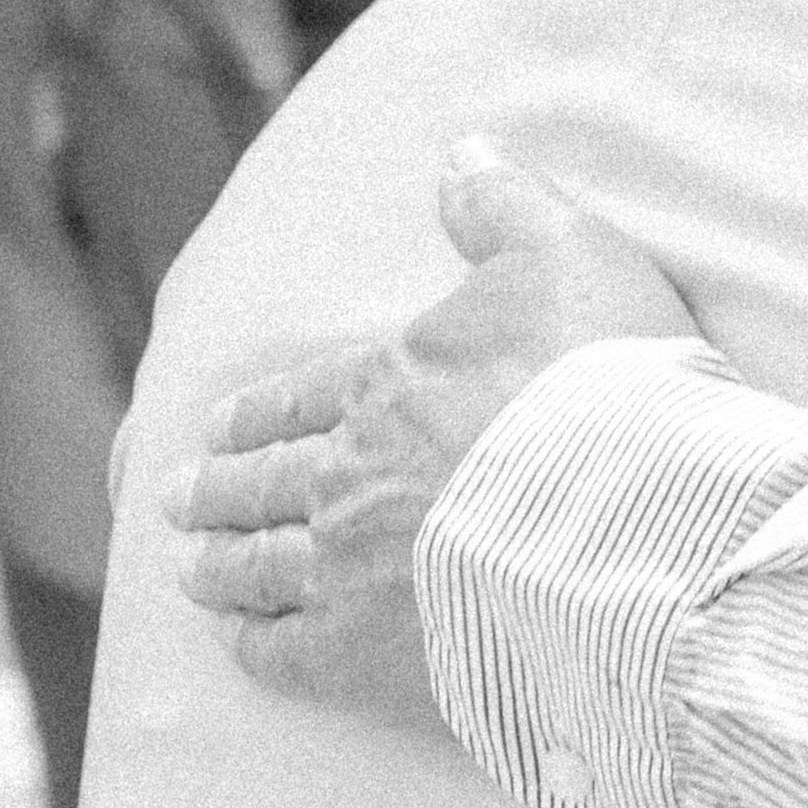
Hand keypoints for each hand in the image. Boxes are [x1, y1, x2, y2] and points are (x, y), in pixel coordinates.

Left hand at [171, 137, 703, 725]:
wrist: (631, 524)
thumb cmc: (608, 385)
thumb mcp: (569, 255)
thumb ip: (506, 206)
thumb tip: (458, 151)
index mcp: (389, 383)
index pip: (302, 396)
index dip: (259, 412)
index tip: (219, 424)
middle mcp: (350, 474)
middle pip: (264, 481)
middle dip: (216, 487)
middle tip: (175, 496)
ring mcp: (349, 569)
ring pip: (257, 565)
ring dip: (218, 563)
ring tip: (187, 567)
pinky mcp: (366, 657)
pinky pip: (285, 653)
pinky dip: (252, 647)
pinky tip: (239, 645)